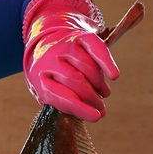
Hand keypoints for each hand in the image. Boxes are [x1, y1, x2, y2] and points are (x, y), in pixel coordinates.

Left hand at [23, 0, 118, 121]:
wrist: (48, 40)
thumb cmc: (51, 73)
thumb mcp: (46, 88)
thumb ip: (61, 102)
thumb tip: (88, 115)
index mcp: (38, 76)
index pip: (57, 94)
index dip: (78, 107)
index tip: (96, 117)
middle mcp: (49, 58)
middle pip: (74, 80)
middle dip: (91, 97)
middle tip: (100, 107)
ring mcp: (65, 45)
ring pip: (86, 66)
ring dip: (99, 84)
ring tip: (104, 93)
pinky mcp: (80, 37)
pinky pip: (96, 49)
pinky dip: (106, 62)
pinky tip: (114, 75)